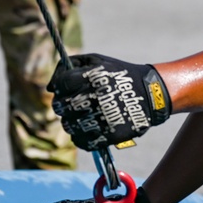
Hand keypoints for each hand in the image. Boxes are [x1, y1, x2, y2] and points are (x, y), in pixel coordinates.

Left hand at [49, 53, 171, 150]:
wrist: (151, 95)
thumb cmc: (119, 75)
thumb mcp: (98, 60)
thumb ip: (70, 66)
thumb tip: (50, 86)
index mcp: (92, 77)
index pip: (61, 84)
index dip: (60, 86)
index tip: (66, 88)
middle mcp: (95, 97)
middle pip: (61, 107)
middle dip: (63, 105)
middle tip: (73, 104)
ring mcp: (101, 118)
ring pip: (69, 126)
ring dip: (71, 121)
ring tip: (82, 116)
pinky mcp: (108, 135)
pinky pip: (81, 141)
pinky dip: (81, 137)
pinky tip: (88, 128)